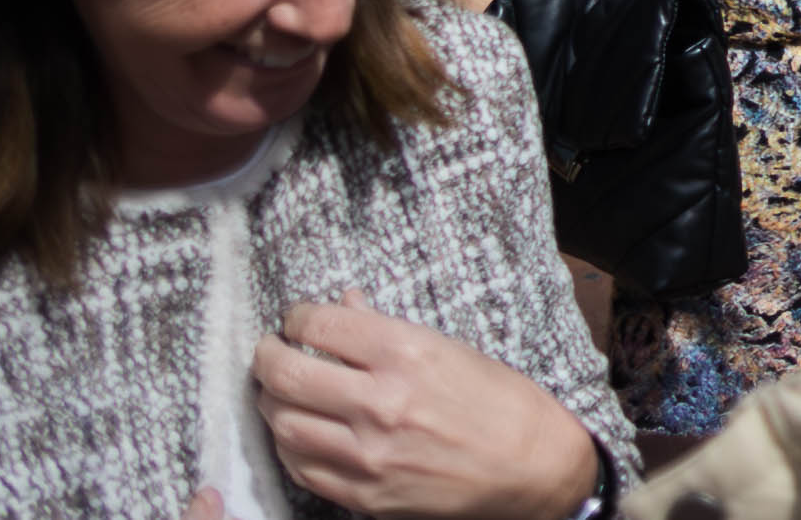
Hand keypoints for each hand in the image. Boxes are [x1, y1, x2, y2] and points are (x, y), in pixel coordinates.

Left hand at [255, 297, 605, 519]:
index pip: (320, 326)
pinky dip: (289, 447)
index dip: (296, 318)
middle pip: (287, 375)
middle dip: (267, 358)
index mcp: (407, 354)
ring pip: (283, 425)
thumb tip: (344, 306)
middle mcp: (381, 402)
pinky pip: (302, 469)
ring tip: (278, 393)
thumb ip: (386, 330)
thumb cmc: (500, 402)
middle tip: (270, 352)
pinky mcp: (366, 495)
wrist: (533, 467)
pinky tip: (297, 432)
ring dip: (271, 404)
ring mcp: (369, 454)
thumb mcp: (449, 350)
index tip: (297, 319)